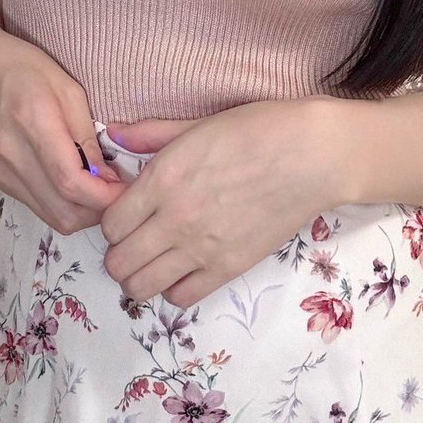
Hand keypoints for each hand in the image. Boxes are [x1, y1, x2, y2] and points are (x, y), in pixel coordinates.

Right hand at [0, 7, 123, 232]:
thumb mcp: (68, 89)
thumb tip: (108, 176)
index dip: (105, 196)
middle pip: (64, 211)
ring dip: (82, 211)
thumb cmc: (22, 67)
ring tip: (99, 188)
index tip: (128, 190)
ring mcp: (1, 170)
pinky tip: (74, 184)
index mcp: (34, 122)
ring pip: (52, 217)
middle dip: (99, 210)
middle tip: (119, 192)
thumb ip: (87, 136)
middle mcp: (12, 154)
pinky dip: (62, 204)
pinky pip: (38, 206)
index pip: (71, 182)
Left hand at [100, 97, 352, 307]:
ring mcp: (200, 248)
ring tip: (155, 261)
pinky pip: (181, 298)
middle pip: (118, 263)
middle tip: (136, 241)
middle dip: (120, 254)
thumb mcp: (197, 124)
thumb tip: (114, 135)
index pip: (110, 224)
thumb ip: (151, 133)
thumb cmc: (257, 130)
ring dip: (140, 277)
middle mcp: (174, 219)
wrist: (312, 156)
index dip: (113, 222)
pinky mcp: (229, 268)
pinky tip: (184, 269)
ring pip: (141, 288)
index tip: (127, 215)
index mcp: (162, 179)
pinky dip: (174, 289)